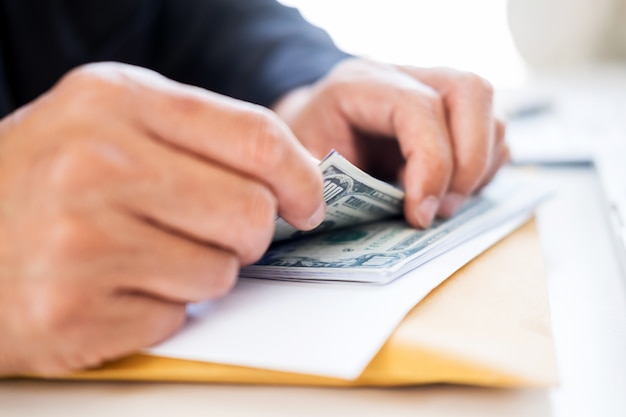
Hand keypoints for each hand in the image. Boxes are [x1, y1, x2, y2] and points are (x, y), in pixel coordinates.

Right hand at [0, 63, 323, 375]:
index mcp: (116, 101)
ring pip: (220, 273)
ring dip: (198, 272)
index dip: (300, 176)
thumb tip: (298, 176)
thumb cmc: (47, 178)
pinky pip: (176, 316)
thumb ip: (202, 136)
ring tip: (144, 254)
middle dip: (248, 233)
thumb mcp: (112, 122)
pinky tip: (115, 286)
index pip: (255, 136)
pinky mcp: (73, 311)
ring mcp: (81, 241)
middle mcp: (96, 165)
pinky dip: (159, 307)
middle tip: (212, 230)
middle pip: (250, 213)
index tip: (308, 201)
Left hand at [273, 58, 508, 227]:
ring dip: (478, 168)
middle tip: (442, 210)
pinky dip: (484, 169)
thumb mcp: (306, 164)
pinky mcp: (453, 112)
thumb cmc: (309, 146)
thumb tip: (392, 213)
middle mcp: (406, 75)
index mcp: (363, 83)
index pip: (419, 106)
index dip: (431, 163)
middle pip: (470, 91)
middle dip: (468, 162)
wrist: (314, 126)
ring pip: (491, 111)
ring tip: (442, 204)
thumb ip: (341, 184)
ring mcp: (435, 88)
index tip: (420, 214)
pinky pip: (494, 134)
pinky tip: (450, 190)